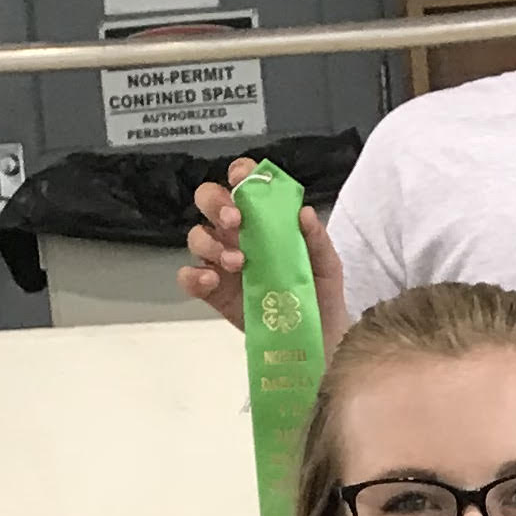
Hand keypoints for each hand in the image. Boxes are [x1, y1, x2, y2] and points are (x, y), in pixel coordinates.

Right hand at [179, 154, 352, 341]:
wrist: (318, 340)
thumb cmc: (321, 295)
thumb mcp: (327, 265)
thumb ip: (316, 239)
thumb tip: (303, 212)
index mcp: (264, 219)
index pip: (244, 185)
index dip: (239, 174)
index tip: (242, 179)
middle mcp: (238, 234)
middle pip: (209, 201)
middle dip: (216, 203)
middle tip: (236, 221)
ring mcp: (222, 263)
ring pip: (197, 236)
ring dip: (210, 242)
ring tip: (237, 263)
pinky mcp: (214, 292)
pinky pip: (189, 277)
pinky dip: (193, 275)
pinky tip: (211, 279)